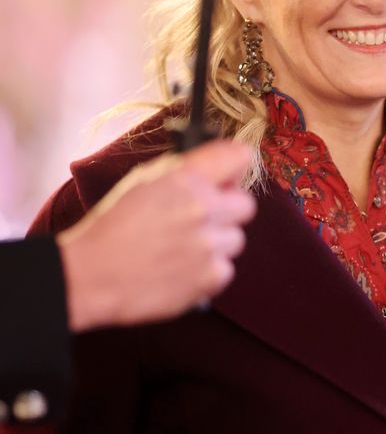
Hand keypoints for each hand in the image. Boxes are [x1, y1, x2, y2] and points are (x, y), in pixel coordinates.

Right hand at [58, 139, 255, 330]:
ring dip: (216, 244)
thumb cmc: (111, 229)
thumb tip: (215, 172)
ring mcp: (209, 244)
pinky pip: (225, 270)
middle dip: (227, 211)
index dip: (235, 166)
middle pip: (246, 205)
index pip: (238, 157)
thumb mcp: (142, 184)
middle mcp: (202, 208)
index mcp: (184, 179)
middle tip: (203, 220)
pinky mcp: (210, 276)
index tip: (230, 175)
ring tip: (183, 250)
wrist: (92, 275)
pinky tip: (182, 270)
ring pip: (236, 239)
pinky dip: (208, 272)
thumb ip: (182, 176)